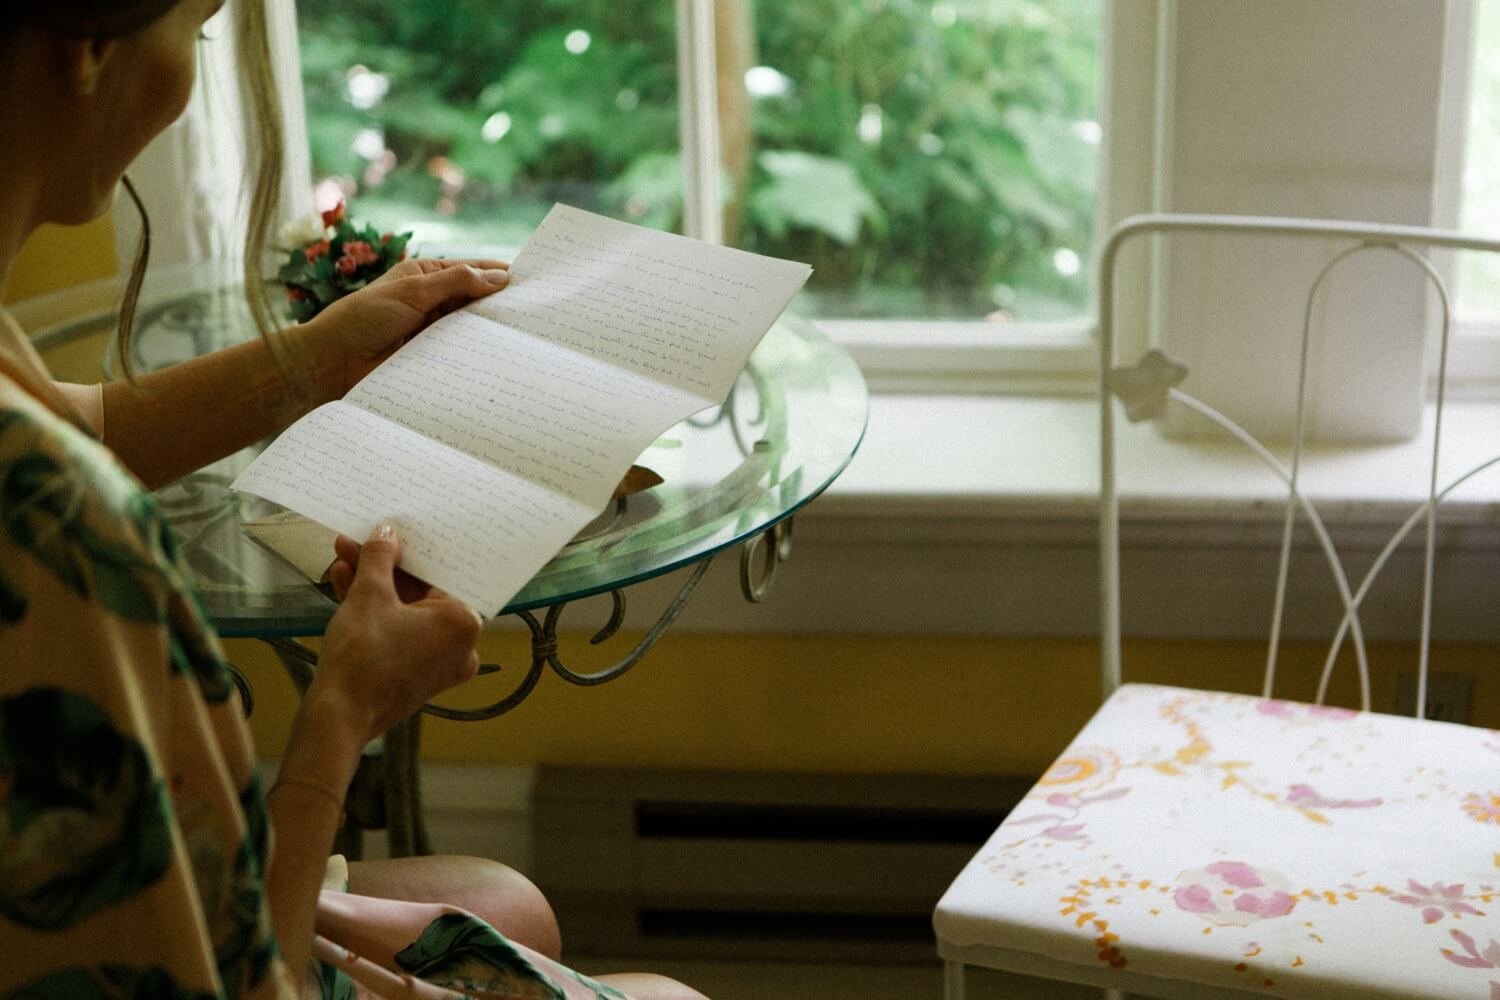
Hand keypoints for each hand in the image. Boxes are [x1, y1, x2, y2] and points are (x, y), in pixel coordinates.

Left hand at [301, 257, 510, 398]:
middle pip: (473, 300)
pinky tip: (500, 356)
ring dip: (489, 331)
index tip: (528, 279)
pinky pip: (460, 354)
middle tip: (534, 309)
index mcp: (423, 276)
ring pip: (469, 328)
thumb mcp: (413, 290)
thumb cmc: (363, 318)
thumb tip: (500, 277)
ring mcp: (431, 332)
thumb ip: (457, 282)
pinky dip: (477, 354)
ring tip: (524, 334)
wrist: (332, 363)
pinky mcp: (430, 359)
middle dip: (498, 303)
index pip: (468, 270)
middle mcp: (430, 302)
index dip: (496, 272)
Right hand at [313, 524, 480, 740]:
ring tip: (342, 561)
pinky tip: (344, 586)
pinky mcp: (417, 674)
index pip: (437, 573)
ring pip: (405, 611)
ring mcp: (439, 663)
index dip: (408, 550)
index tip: (388, 535)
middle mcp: (461, 645)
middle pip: (419, 592)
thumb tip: (386, 535)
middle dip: (382, 568)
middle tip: (357, 545)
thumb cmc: (361, 660)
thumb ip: (380, 559)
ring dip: (372, 586)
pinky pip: (399, 632)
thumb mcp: (369, 595)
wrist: (337, 717)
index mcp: (464, 622)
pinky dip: (375, 613)